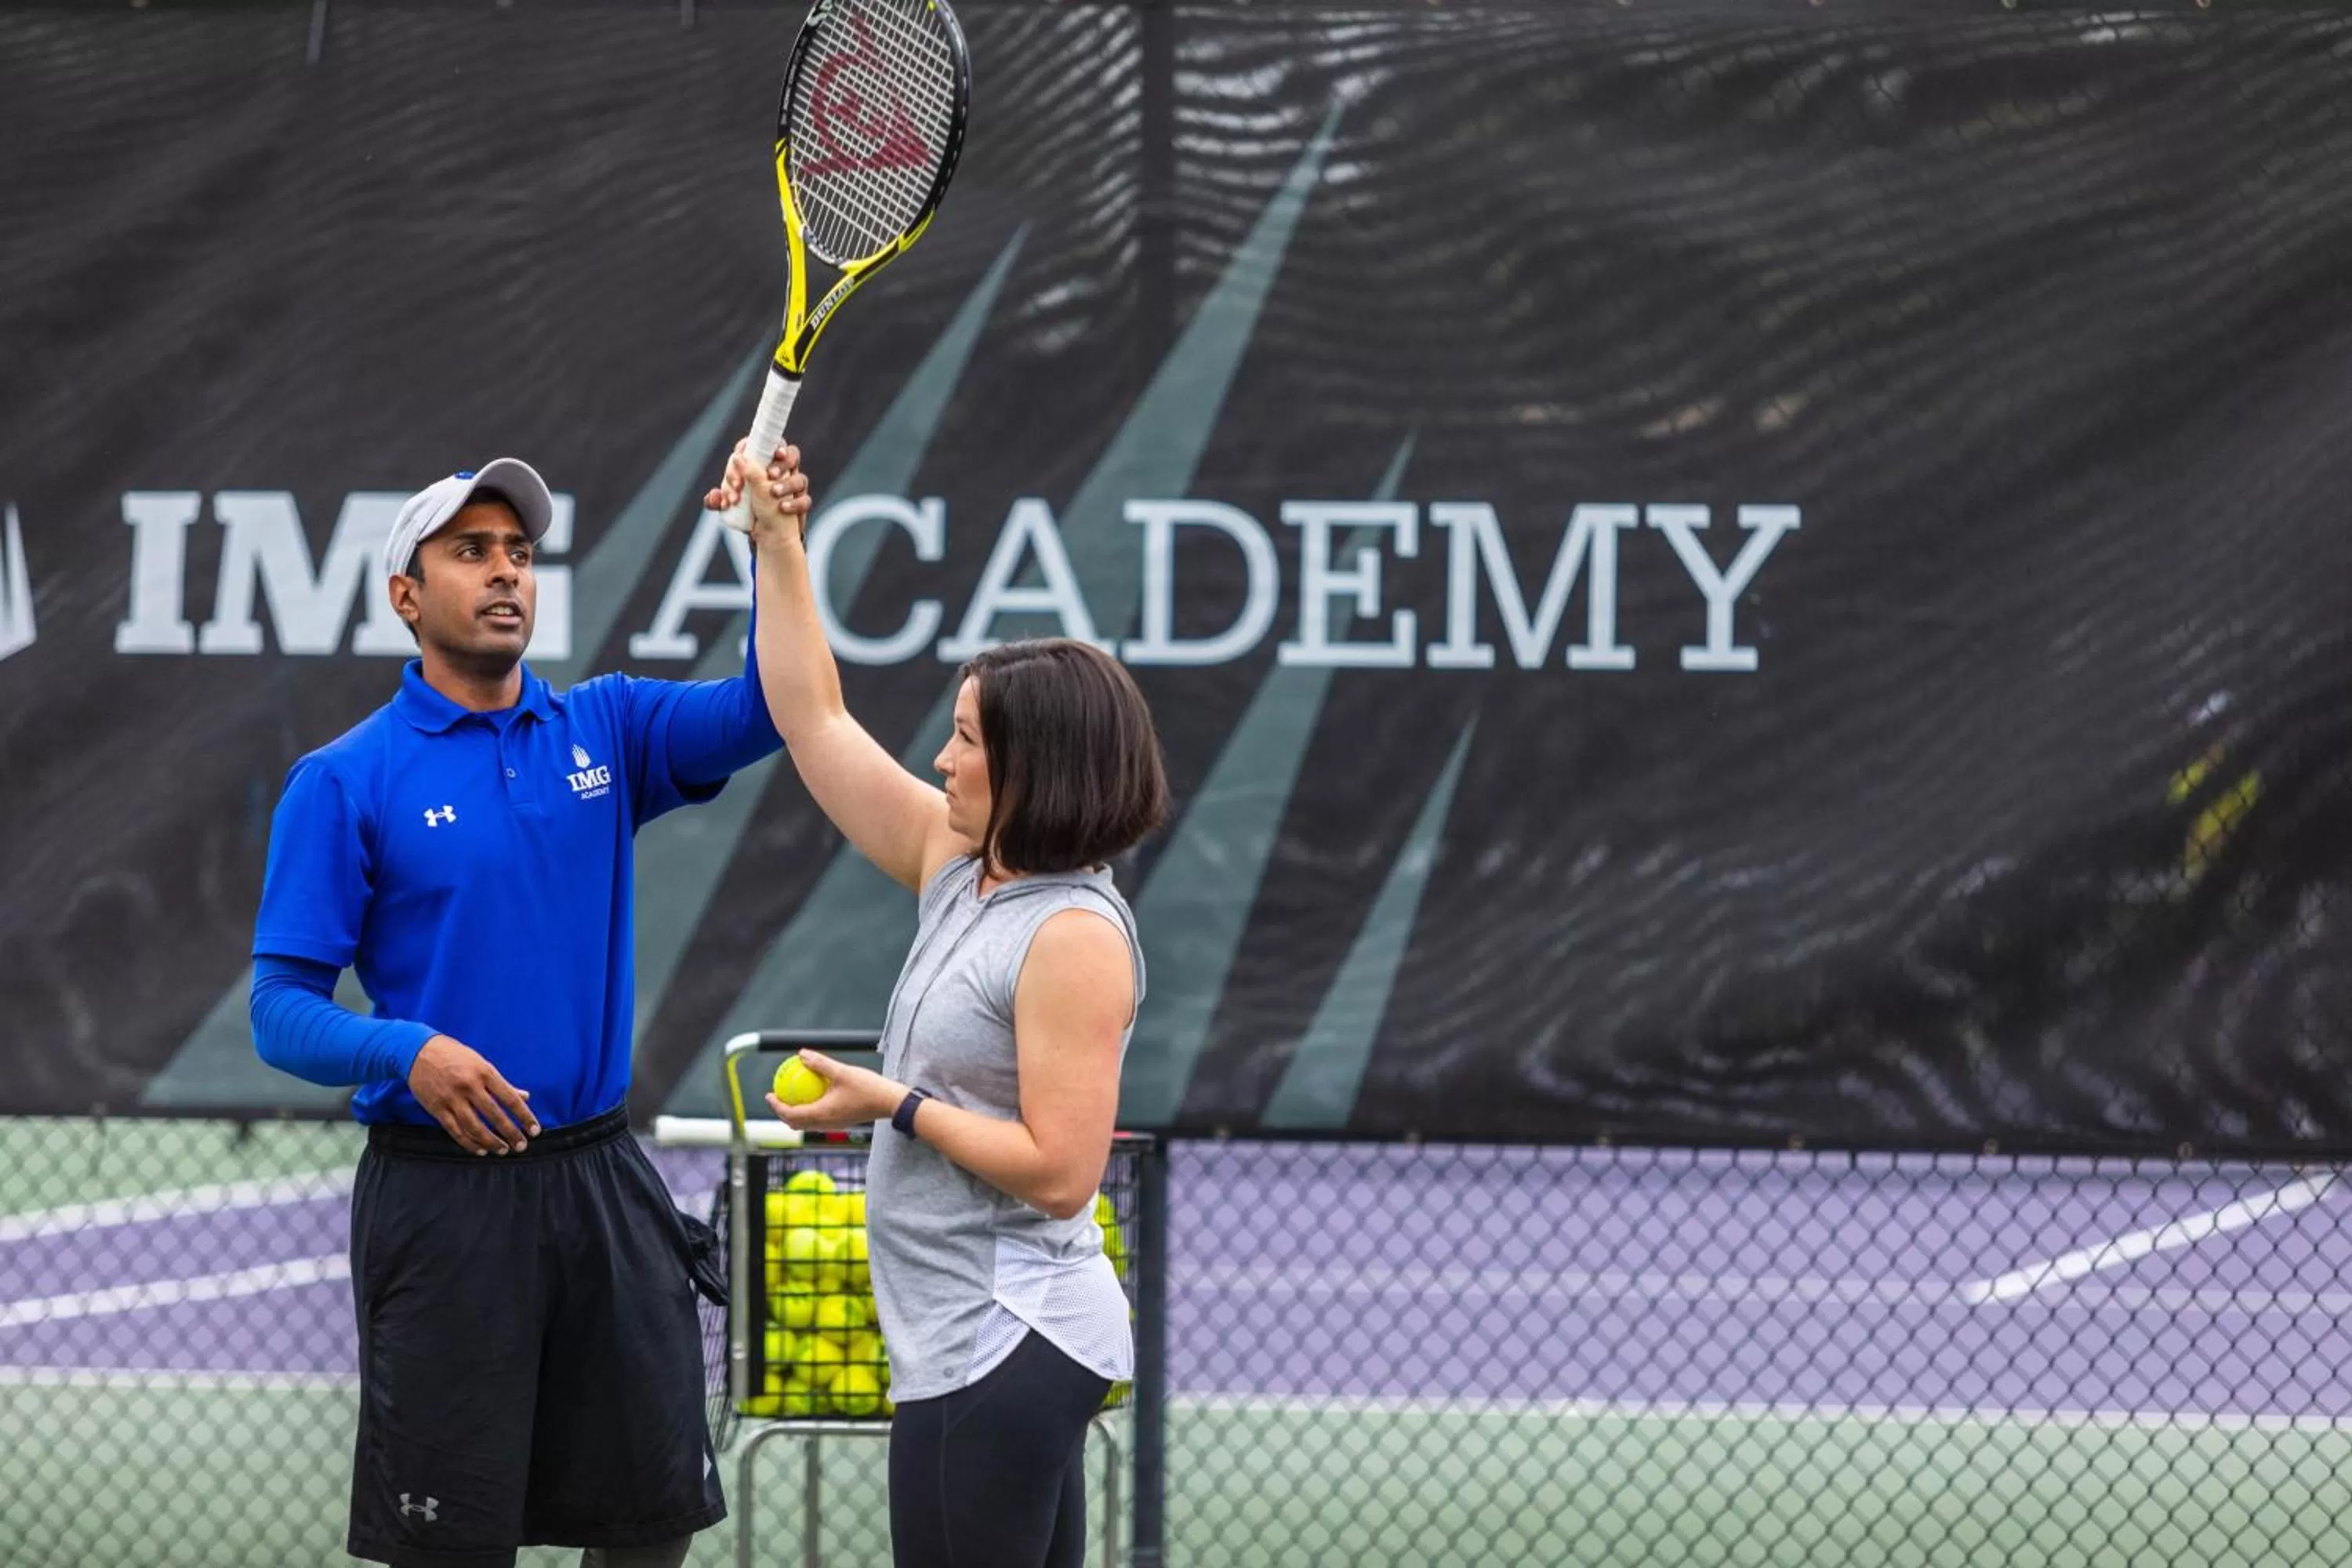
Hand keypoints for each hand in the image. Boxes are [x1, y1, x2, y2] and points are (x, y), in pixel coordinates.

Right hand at [408, 1035, 537, 1154]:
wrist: (418, 1050)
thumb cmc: (455, 1055)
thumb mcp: (481, 1063)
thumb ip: (503, 1083)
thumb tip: (525, 1097)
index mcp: (484, 1072)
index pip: (510, 1099)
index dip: (524, 1117)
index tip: (535, 1130)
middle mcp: (469, 1086)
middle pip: (494, 1115)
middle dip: (511, 1133)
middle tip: (522, 1146)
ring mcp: (451, 1098)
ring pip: (475, 1127)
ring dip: (491, 1142)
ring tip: (503, 1150)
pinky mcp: (437, 1108)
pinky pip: (455, 1131)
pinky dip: (469, 1143)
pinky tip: (480, 1150)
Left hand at [704, 440, 811, 543]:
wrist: (766, 536)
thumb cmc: (748, 514)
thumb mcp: (731, 506)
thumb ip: (720, 500)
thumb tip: (713, 495)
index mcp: (762, 465)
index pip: (763, 445)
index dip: (755, 447)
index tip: (745, 456)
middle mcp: (780, 472)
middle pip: (790, 454)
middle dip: (780, 463)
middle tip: (769, 474)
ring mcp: (793, 487)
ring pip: (800, 478)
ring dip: (788, 483)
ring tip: (774, 492)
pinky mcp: (801, 503)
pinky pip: (805, 500)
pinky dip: (795, 504)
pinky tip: (783, 508)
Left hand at [763, 1048, 902, 1132]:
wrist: (890, 1103)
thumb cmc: (868, 1088)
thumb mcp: (842, 1071)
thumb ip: (820, 1063)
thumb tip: (801, 1053)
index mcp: (821, 1114)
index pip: (790, 1113)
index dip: (776, 1105)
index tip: (769, 1093)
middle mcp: (824, 1124)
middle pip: (795, 1123)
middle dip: (782, 1112)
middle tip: (776, 1096)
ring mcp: (833, 1125)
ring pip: (806, 1124)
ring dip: (794, 1114)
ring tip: (791, 1098)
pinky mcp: (840, 1123)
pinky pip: (817, 1121)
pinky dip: (808, 1112)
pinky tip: (813, 1097)